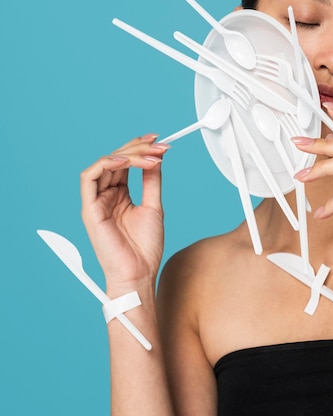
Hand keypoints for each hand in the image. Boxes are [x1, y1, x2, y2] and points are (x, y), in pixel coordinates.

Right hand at [80, 134, 168, 289]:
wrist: (139, 273)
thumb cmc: (145, 247)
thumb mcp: (153, 206)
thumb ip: (152, 181)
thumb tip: (157, 157)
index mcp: (119, 195)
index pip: (125, 164)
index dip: (140, 149)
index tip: (161, 141)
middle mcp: (106, 196)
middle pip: (116, 160)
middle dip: (138, 148)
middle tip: (159, 145)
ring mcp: (96, 202)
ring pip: (104, 164)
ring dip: (128, 155)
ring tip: (150, 156)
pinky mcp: (89, 209)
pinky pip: (89, 177)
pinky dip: (106, 164)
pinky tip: (126, 162)